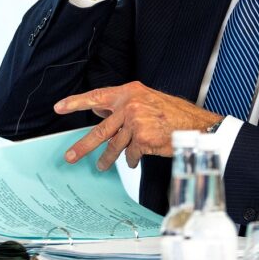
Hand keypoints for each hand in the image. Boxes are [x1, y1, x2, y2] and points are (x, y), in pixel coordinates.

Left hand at [54, 81, 221, 170]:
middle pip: (101, 129)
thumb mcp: (149, 101)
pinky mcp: (142, 138)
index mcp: (130, 92)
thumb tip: (101, 111)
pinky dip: (132, 159)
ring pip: (115, 145)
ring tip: (101, 166)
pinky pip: (131, 154)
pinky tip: (136, 160)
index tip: (59, 107)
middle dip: (83, 146)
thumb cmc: (176, 115)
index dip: (77, 102)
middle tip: (70, 156)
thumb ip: (126, 105)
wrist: (198, 126)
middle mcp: (131, 105)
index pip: (98, 96)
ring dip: (108, 158)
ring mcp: (136, 122)